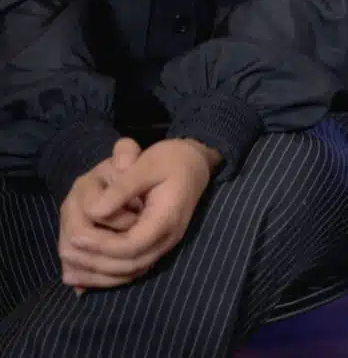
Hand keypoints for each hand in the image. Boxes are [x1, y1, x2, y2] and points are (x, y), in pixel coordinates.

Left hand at [60, 139, 218, 291]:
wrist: (196, 163)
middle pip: (129, 264)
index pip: (132, 245)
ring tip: (69, 269)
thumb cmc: (172, 158)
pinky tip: (85, 274)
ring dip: (98, 274)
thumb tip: (93, 211)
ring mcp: (163, 244)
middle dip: (95, 263)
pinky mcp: (155, 245)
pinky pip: (131, 269)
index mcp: (167, 217)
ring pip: (129, 272)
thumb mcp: (148, 163)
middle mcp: (167, 238)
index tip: (76, 235)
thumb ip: (122, 187)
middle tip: (66, 251)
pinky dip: (107, 274)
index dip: (102, 244)